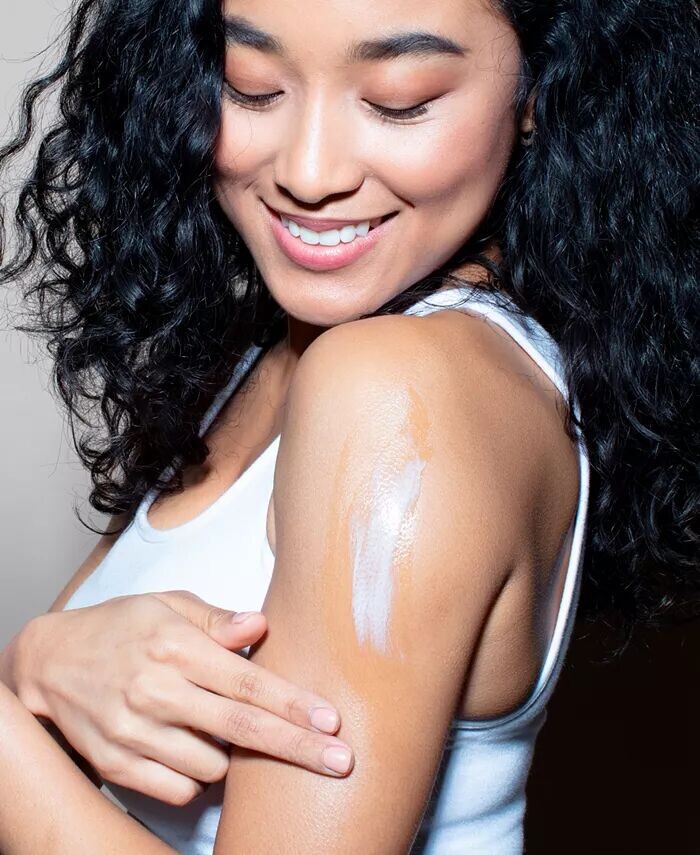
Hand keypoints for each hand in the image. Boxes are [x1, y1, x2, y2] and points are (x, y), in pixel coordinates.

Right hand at [9, 591, 352, 805]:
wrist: (47, 663)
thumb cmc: (118, 627)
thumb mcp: (166, 604)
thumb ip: (216, 619)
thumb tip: (260, 625)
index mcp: (175, 647)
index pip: (247, 681)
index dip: (294, 704)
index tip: (331, 722)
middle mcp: (156, 691)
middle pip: (242, 729)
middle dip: (298, 748)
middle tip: (340, 761)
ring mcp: (134, 732)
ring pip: (213, 767)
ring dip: (231, 756)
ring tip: (218, 728)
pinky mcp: (116, 764)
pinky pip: (178, 790)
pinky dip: (196, 778)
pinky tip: (191, 750)